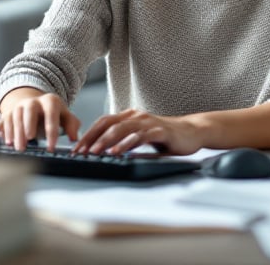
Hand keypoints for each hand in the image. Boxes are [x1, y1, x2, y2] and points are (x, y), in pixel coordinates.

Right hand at [0, 87, 80, 151]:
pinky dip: (5, 131)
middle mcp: (32, 101)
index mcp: (50, 101)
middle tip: (30, 140)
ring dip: (16, 133)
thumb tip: (74, 138)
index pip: (51, 115)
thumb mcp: (64, 117)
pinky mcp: (7, 113)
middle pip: (29, 110)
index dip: (51, 132)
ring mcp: (18, 106)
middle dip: (29, 125)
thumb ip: (72, 125)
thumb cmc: (51, 115)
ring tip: (19, 147)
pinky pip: (4, 121)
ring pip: (15, 116)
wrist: (34, 106)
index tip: (51, 147)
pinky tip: (7, 142)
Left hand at [75, 109, 205, 155]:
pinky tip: (117, 152)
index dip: (88, 134)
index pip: (103, 122)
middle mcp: (137, 116)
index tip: (76, 148)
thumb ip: (125, 141)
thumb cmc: (165, 136)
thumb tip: (103, 154)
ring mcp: (148, 123)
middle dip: (91, 138)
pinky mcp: (160, 131)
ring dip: (105, 141)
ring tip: (94, 152)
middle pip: (108, 124)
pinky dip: (126, 144)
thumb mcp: (141, 137)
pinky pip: (139, 137)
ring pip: (121, 129)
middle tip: (79, 152)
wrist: (192, 132)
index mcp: (130, 117)